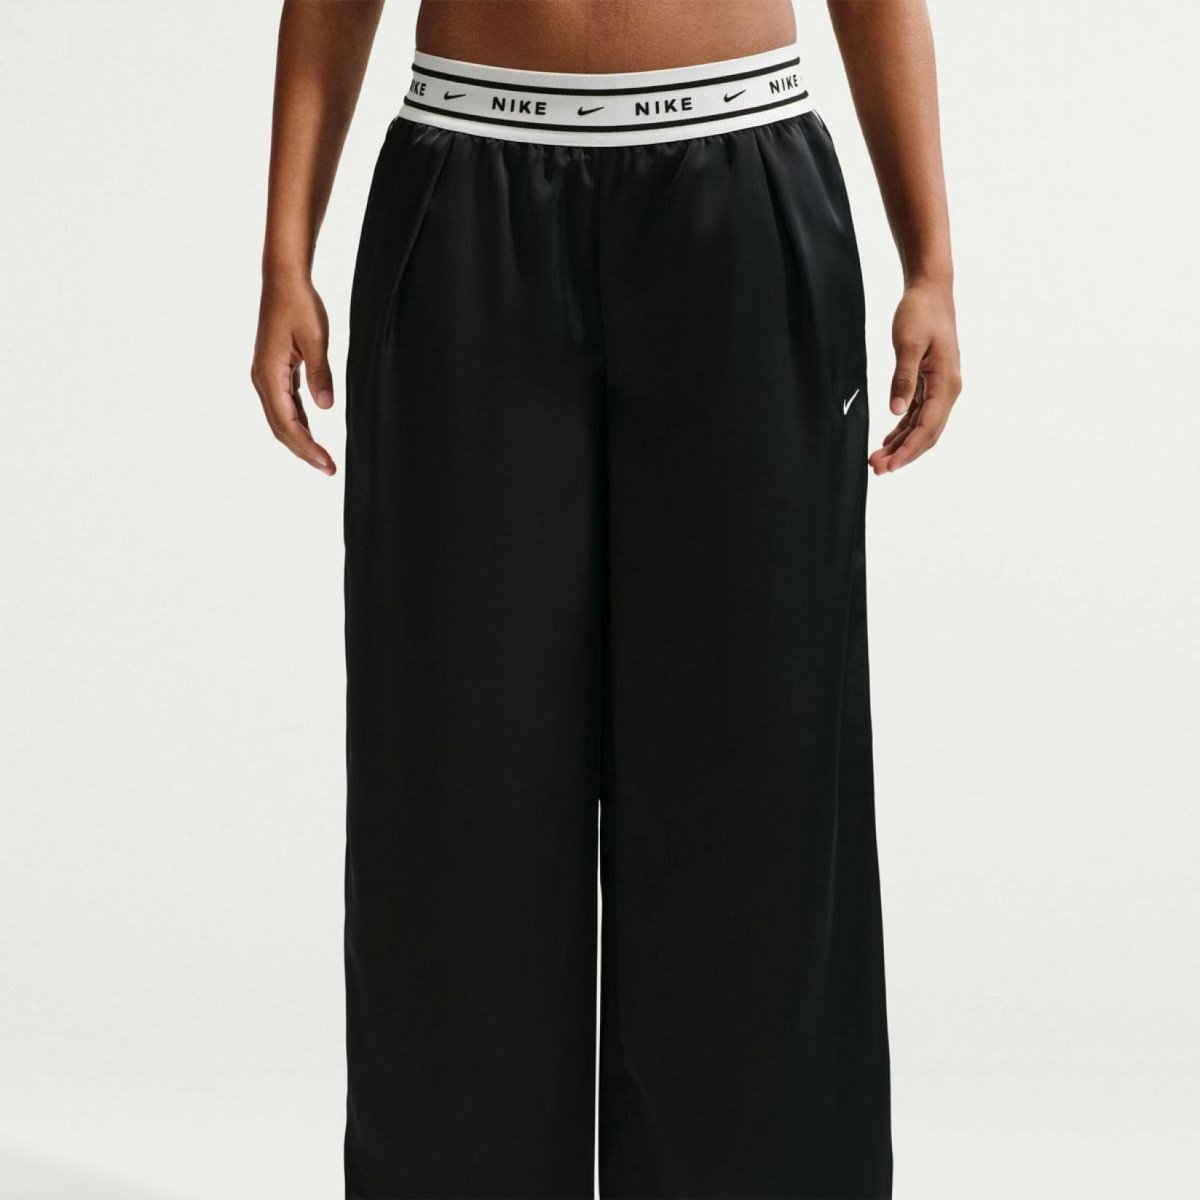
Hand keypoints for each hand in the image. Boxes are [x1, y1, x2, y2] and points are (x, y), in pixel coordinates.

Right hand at [250, 272, 335, 474]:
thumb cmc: (299, 305)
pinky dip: (298, 422)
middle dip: (304, 451)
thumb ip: (320, 373)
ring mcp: (266, 376)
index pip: (288, 423)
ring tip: (322, 458)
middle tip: (329, 469)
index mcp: (270, 374)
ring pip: (281, 418)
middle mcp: (262, 379)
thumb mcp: (315, 338)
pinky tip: (311, 432)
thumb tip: (325, 406)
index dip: (308, 447)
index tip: (327, 463)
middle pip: (281, 427)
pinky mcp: (275, 371)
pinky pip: (285, 405)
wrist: (283, 281)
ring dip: (301, 439)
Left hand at [869, 280, 961, 474]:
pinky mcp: (930, 384)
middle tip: (876, 469)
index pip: (927, 427)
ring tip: (877, 460)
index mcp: (946, 383)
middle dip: (904, 455)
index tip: (888, 466)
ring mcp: (940, 388)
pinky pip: (919, 415)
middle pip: (927, 434)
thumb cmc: (920, 313)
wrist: (930, 292)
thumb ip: (902, 379)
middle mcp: (948, 390)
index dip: (907, 451)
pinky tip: (888, 441)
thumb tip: (896, 412)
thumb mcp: (907, 344)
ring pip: (923, 427)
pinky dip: (904, 430)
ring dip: (902, 445)